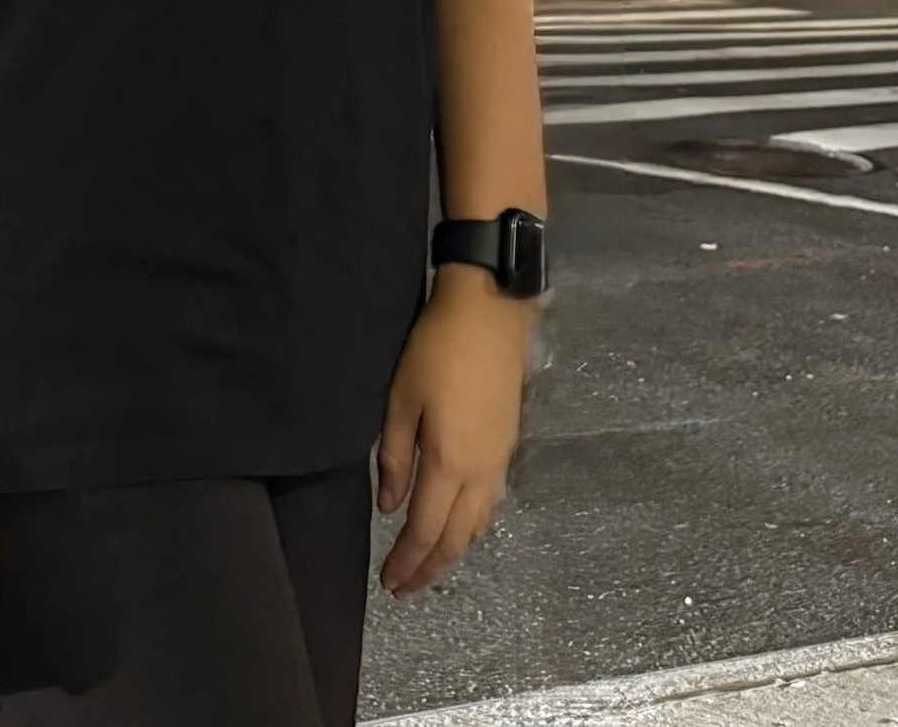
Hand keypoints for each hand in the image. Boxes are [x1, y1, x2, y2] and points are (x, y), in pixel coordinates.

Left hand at [374, 274, 533, 596]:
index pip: (425, 531)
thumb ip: (394, 457)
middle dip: (430, 568)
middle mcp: (479, 472)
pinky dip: (472, 527)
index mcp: (448, 463)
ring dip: (453, 551)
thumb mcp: (401, 398)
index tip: (389, 583)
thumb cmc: (437, 349)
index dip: (407, 561)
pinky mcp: (508, 445)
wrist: (491, 311)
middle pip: (456, 538)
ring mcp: (499, 460)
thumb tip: (389, 506)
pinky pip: (490, 503)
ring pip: (478, 525)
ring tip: (429, 564)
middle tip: (404, 587)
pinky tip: (461, 526)